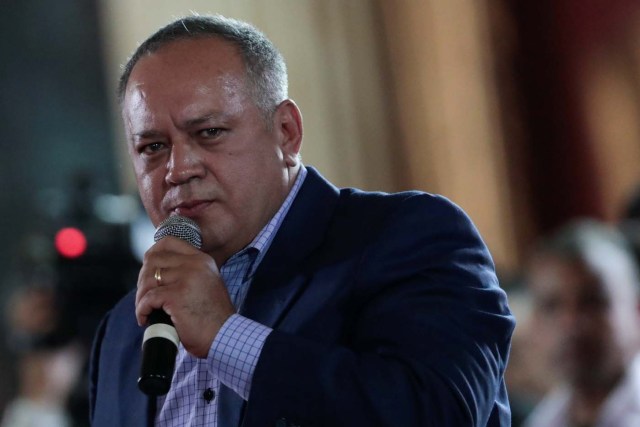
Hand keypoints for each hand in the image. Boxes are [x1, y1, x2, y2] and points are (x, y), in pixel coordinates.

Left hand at [135, 236, 235, 357]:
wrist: (224, 336)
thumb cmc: (213, 317)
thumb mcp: (206, 284)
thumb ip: (188, 273)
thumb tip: (159, 271)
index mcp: (202, 260)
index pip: (169, 242)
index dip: (153, 253)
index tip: (148, 269)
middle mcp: (195, 264)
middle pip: (153, 260)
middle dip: (143, 279)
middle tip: (145, 297)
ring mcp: (186, 278)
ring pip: (148, 279)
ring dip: (141, 296)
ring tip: (146, 310)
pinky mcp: (176, 296)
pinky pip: (148, 298)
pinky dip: (142, 309)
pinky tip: (145, 318)